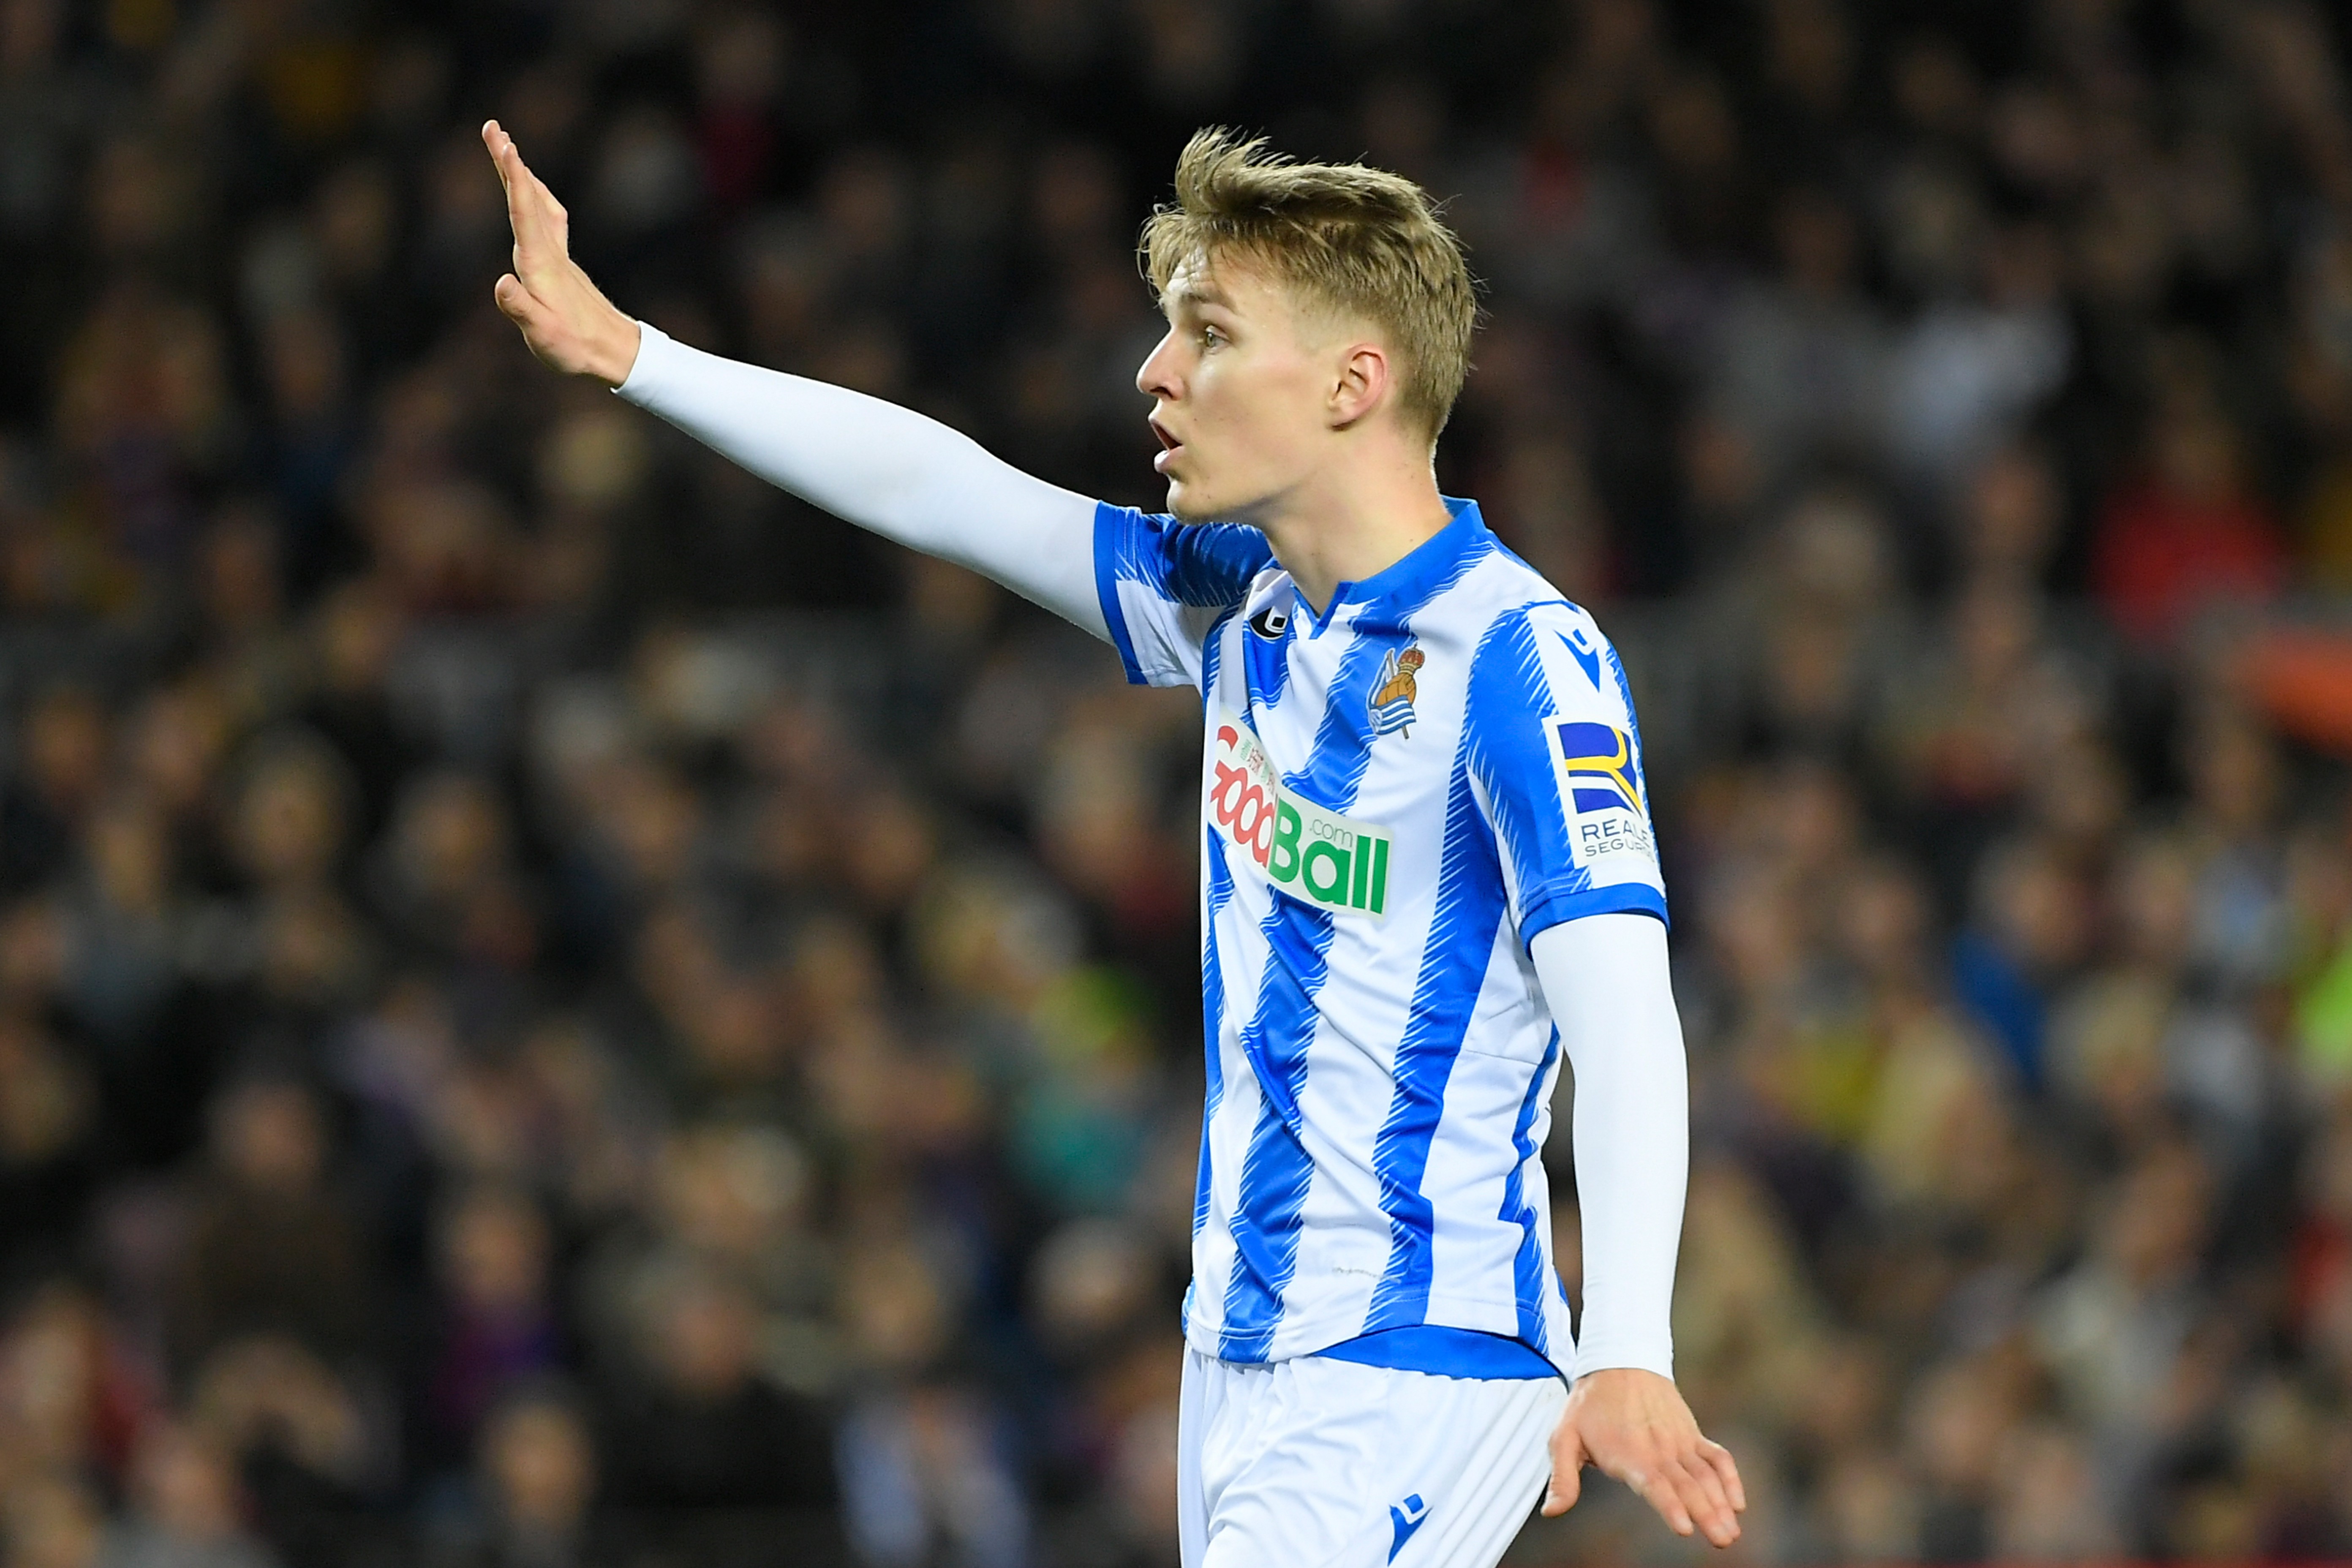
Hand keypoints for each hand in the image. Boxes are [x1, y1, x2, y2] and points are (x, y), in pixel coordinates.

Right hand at [481, 120, 640, 386]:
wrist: (613, 351)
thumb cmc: (574, 347)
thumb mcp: (543, 336)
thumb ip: (521, 309)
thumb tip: (501, 283)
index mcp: (540, 265)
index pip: (523, 212)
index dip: (513, 177)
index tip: (503, 144)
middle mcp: (549, 252)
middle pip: (528, 197)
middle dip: (509, 162)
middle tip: (492, 128)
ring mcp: (557, 254)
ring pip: (538, 203)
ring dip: (521, 174)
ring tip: (504, 145)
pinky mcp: (561, 262)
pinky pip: (547, 217)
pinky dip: (536, 195)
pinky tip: (533, 187)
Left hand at [1542, 1368, 1744, 1547]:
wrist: (1619, 1359)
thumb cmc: (1589, 1404)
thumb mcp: (1563, 1436)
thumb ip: (1562, 1477)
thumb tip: (1551, 1510)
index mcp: (1629, 1455)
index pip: (1654, 1484)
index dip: (1670, 1506)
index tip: (1685, 1527)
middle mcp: (1659, 1450)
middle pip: (1688, 1485)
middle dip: (1708, 1514)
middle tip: (1723, 1540)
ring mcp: (1680, 1442)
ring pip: (1706, 1475)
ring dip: (1722, 1503)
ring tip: (1732, 1531)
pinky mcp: (1692, 1434)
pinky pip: (1717, 1456)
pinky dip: (1730, 1477)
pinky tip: (1739, 1502)